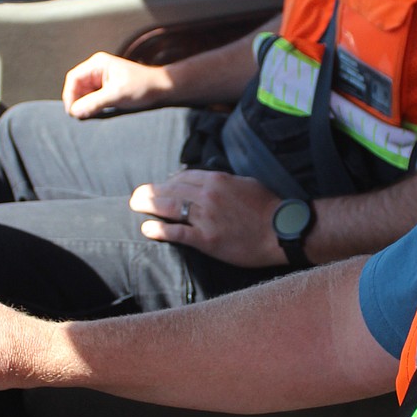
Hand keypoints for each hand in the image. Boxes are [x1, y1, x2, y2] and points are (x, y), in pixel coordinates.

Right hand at [61, 52, 171, 118]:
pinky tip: (95, 114)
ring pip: (83, 93)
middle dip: (76, 101)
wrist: (162, 88)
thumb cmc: (143, 87)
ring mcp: (101, 79)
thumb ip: (95, 102)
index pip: (73, 78)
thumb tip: (75, 111)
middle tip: (79, 117)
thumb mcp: (117, 95)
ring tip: (88, 116)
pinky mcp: (107, 89)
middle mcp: (97, 69)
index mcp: (97, 64)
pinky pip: (92, 98)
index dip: (69, 95)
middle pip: (77, 86)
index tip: (72, 111)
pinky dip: (91, 107)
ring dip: (84, 105)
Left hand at [130, 170, 286, 268]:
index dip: (169, 182)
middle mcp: (207, 195)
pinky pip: (176, 232)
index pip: (183, 177)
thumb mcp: (245, 183)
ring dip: (148, 206)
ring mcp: (205, 217)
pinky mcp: (206, 239)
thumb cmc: (267, 207)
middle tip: (136, 196)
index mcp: (217, 180)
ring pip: (169, 207)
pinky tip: (146, 229)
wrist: (281, 231)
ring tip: (135, 206)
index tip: (162, 187)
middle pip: (171, 190)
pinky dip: (158, 230)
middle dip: (150, 192)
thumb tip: (209, 180)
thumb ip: (224, 181)